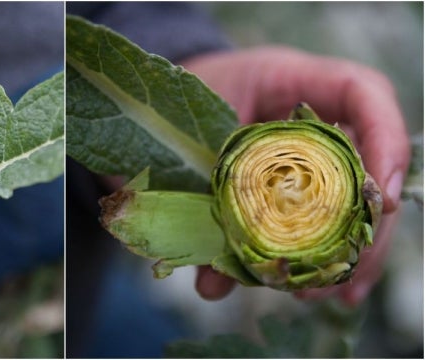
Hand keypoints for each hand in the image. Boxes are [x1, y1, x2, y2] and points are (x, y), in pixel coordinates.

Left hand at [182, 46, 409, 304]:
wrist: (150, 112)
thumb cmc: (167, 110)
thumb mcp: (180, 139)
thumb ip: (198, 196)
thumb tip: (213, 285)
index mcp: (287, 80)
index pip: (361, 92)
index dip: (386, 141)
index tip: (383, 201)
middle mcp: (307, 119)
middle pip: (366, 168)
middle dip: (364, 230)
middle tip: (341, 278)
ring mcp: (301, 154)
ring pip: (348, 203)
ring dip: (343, 256)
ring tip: (318, 294)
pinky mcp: (287, 186)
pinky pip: (313, 223)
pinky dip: (314, 261)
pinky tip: (311, 292)